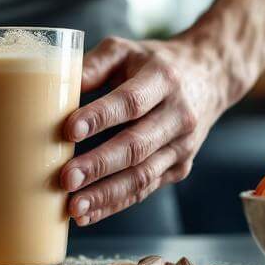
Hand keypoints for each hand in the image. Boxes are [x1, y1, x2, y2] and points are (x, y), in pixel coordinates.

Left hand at [59, 36, 228, 225]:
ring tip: (73, 207)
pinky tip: (87, 213)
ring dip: (106, 194)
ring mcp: (182, 146)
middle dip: (99, 165)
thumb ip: (92, 65)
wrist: (210, 76)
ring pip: (143, 175)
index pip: (131, 102)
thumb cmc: (154, 63)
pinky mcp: (180, 167)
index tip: (69, 130)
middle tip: (66, 178)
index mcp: (163, 79)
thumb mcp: (126, 51)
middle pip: (137, 145)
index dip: (100, 117)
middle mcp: (178, 115)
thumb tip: (54, 84)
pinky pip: (145, 189)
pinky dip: (114, 203)